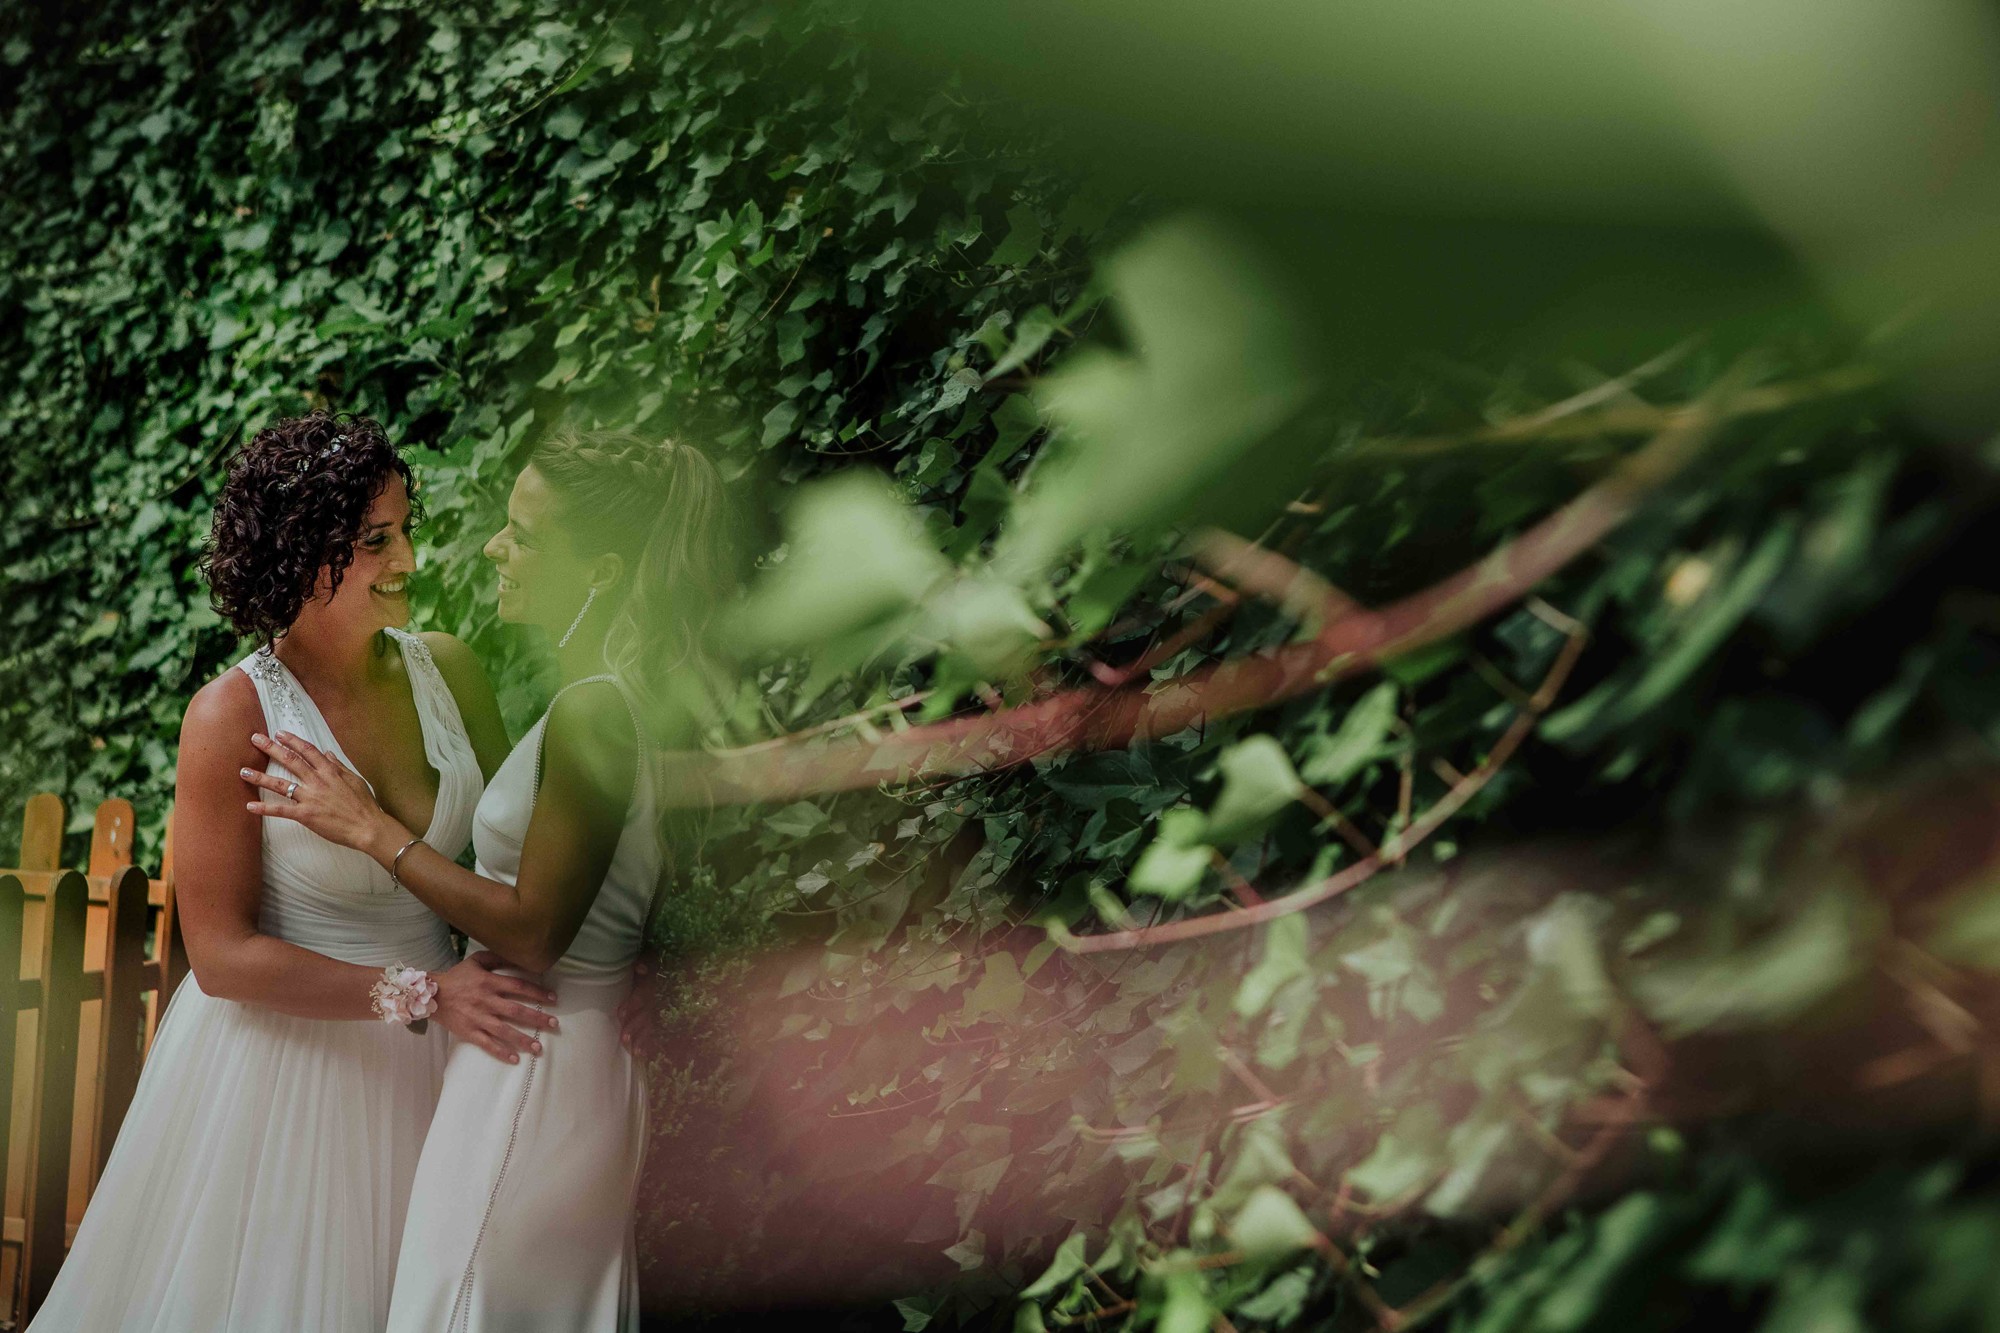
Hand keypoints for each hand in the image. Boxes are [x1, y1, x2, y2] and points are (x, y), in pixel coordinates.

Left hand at [243, 730, 401, 858]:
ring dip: (260, 777)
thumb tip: (327, 753)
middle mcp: (317, 781)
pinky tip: (250, 806)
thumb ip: (338, 766)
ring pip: (280, 784)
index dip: (292, 740)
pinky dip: (264, 809)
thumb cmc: (364, 804)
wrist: (368, 826)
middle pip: (290, 760)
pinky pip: (281, 810)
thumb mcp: (355, 779)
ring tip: (243, 771)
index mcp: (330, 771)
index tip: (279, 733)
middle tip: (255, 739)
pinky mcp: (306, 815)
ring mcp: (310, 797)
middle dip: (271, 748)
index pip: (308, 750)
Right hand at [435, 951, 559, 1062]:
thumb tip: (520, 956)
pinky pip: (487, 1044)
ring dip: (523, 1040)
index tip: (553, 999)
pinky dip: (501, 1052)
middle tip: (554, 1024)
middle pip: (516, 1011)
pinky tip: (515, 1059)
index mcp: (489, 982)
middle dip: (537, 1018)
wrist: (431, 995)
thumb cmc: (458, 976)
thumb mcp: (477, 961)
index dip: (538, 992)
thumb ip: (498, 957)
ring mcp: (477, 1018)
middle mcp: (486, 1001)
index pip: (519, 987)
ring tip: (539, 1048)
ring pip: (504, 1031)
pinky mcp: (469, 1032)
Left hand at [614, 956, 663, 1055]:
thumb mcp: (646, 960)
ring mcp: (654, 1011)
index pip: (641, 996)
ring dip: (640, 1038)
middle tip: (624, 1037)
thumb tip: (639, 967)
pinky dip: (646, 1044)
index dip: (632, 1005)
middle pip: (644, 1015)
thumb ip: (645, 962)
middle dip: (634, 1027)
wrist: (656, 971)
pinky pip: (651, 1032)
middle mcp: (653, 1000)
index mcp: (649, 986)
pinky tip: (640, 1054)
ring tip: (633, 1050)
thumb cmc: (643, 966)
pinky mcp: (652, 1019)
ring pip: (648, 1026)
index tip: (620, 1014)